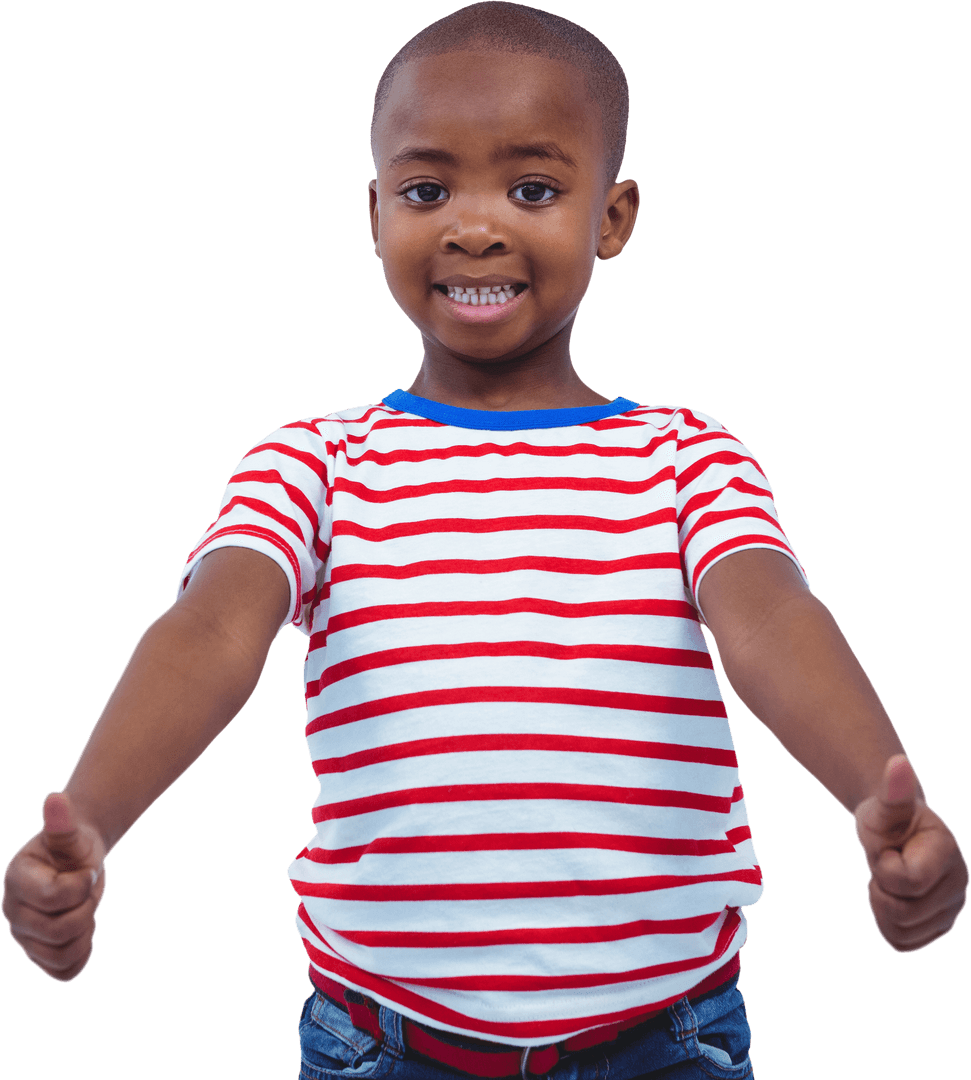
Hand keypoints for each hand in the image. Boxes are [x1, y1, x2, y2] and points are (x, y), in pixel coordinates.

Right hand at [2, 791, 107, 981]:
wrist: (77, 863)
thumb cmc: (73, 848)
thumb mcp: (72, 835)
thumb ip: (62, 823)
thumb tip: (56, 798)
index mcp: (16, 880)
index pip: (56, 897)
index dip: (83, 884)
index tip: (88, 870)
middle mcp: (13, 912)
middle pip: (60, 930)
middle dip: (87, 907)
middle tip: (89, 891)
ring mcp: (23, 938)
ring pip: (62, 955)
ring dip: (86, 932)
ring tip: (85, 910)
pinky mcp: (38, 955)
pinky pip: (65, 972)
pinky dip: (82, 954)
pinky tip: (83, 931)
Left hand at [854, 755, 967, 951]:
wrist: (895, 835)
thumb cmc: (888, 819)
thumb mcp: (884, 806)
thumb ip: (893, 790)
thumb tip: (898, 761)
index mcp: (948, 856)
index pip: (904, 882)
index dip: (884, 867)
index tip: (889, 850)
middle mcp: (958, 888)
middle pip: (901, 911)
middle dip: (881, 889)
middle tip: (886, 866)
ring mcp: (950, 912)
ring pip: (901, 931)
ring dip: (882, 907)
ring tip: (890, 882)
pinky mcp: (937, 928)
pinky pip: (901, 943)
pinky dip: (887, 924)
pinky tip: (892, 900)